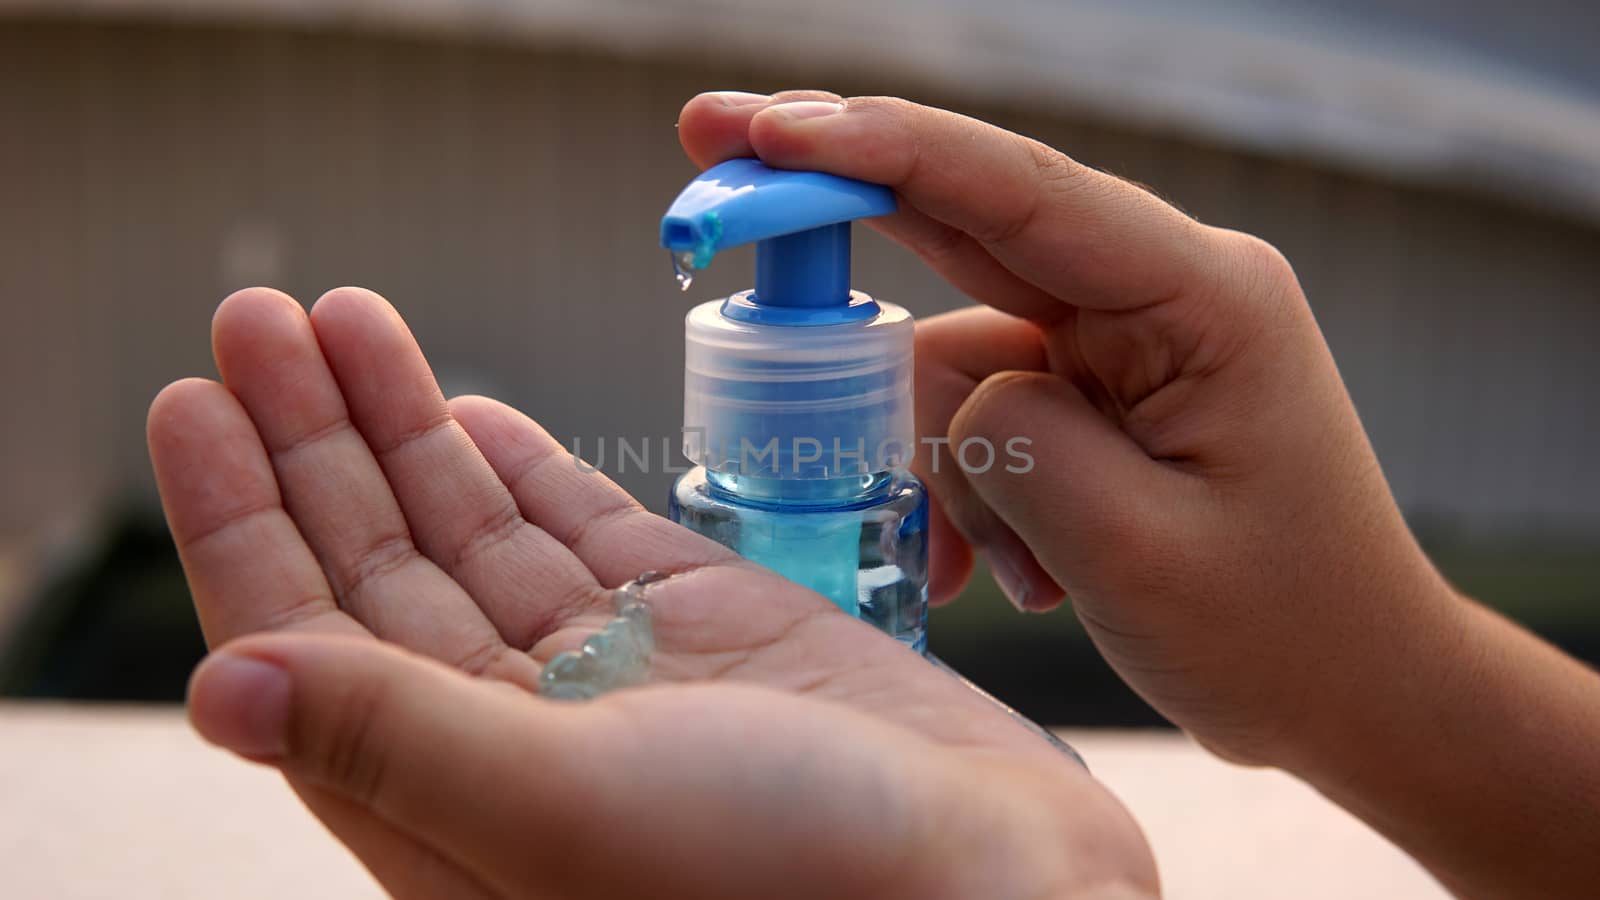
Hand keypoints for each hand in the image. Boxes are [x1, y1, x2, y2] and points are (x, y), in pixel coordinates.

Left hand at [149, 287, 1155, 899]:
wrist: (1002, 885)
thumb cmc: (802, 884)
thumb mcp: (571, 811)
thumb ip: (397, 741)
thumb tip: (217, 683)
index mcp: (455, 809)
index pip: (306, 642)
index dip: (241, 521)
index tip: (190, 397)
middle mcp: (522, 742)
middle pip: (381, 569)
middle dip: (318, 438)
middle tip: (260, 311)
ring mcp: (621, 680)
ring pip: (478, 535)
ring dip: (407, 428)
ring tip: (343, 321)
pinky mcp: (715, 630)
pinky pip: (587, 533)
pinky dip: (525, 466)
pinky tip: (464, 406)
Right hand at [678, 92, 1599, 899]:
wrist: (1355, 686)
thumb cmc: (1283, 629)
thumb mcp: (1135, 553)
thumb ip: (1016, 440)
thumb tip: (947, 381)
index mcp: (1200, 295)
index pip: (1014, 192)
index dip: (875, 149)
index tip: (761, 132)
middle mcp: (1155, 290)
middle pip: (963, 220)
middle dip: (837, 218)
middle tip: (709, 205)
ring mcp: (1120, 336)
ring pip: (953, 350)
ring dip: (938, 461)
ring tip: (989, 570)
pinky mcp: (1096, 387)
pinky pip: (979, 407)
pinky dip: (961, 485)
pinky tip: (1002, 569)